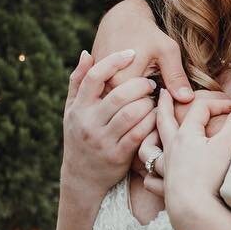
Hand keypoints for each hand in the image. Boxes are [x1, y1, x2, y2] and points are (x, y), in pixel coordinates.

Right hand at [61, 49, 157, 196]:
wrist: (82, 177)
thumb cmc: (80, 134)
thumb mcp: (73, 109)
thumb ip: (78, 81)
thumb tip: (86, 53)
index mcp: (78, 107)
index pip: (94, 77)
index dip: (114, 61)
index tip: (131, 53)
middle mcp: (88, 123)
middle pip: (119, 95)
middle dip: (141, 85)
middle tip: (151, 83)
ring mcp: (103, 140)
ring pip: (132, 114)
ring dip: (149, 104)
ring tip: (154, 100)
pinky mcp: (118, 155)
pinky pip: (140, 133)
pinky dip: (152, 122)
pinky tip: (157, 117)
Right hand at [93, 0, 193, 103]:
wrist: (121, 18)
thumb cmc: (147, 33)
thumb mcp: (167, 50)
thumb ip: (176, 75)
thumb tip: (187, 99)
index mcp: (120, 81)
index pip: (142, 109)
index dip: (156, 104)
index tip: (160, 86)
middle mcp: (105, 87)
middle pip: (130, 112)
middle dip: (145, 105)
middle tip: (153, 85)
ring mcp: (98, 87)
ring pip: (121, 109)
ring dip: (135, 103)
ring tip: (144, 84)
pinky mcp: (96, 86)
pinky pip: (115, 102)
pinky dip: (126, 98)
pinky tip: (134, 85)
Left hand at [145, 96, 230, 229]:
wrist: (196, 211)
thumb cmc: (211, 177)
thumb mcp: (229, 146)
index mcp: (185, 135)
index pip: (199, 109)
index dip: (219, 103)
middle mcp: (171, 150)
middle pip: (164, 121)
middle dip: (165, 105)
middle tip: (163, 92)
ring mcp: (166, 170)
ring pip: (150, 150)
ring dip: (149, 139)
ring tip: (149, 134)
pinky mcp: (166, 190)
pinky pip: (152, 180)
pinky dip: (151, 175)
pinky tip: (153, 175)